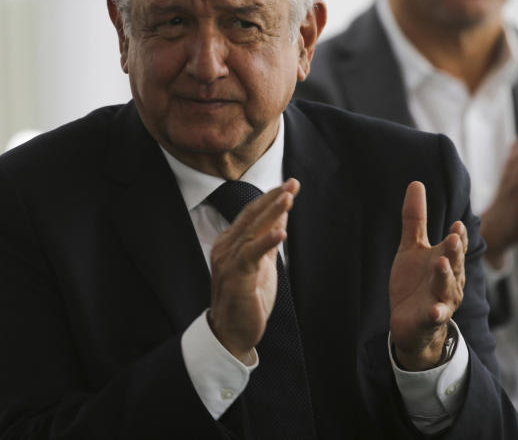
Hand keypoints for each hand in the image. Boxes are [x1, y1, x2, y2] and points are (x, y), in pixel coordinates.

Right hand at [207, 178, 298, 363]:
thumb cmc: (246, 299)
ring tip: (288, 197)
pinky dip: (266, 242)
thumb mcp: (262, 263)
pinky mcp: (235, 277)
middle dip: (273, 198)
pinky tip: (281, 232)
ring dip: (271, 213)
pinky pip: (251, 254)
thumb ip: (269, 239)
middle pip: (252, 216)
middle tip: (292, 183)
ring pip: (252, 230)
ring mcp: (228, 261)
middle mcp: (226, 247)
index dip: (270, 197)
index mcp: (230, 242)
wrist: (231, 334)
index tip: (290, 184)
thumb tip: (281, 215)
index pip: (252, 213)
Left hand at [389, 181, 467, 370]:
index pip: (455, 246)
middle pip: (454, 264)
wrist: (410, 324)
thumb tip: (417, 183)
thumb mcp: (412, 248)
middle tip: (454, 238)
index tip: (457, 225)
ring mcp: (441, 300)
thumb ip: (415, 219)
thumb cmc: (415, 282)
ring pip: (446, 288)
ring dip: (445, 277)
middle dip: (454, 252)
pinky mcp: (429, 319)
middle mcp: (449, 280)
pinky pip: (435, 316)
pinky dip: (436, 313)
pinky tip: (435, 311)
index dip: (458, 237)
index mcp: (446, 261)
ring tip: (441, 264)